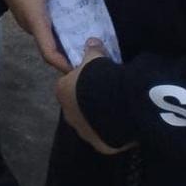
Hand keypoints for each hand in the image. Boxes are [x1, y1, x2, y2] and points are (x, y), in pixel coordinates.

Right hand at [0, 0, 94, 71]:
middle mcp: (31, 24)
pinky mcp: (27, 11)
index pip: (49, 53)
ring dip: (64, 40)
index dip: (64, 65)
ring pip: (47, 37)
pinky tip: (70, 20)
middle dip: (69, 53)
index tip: (82, 71)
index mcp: (36, 21)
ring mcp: (27, 18)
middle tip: (91, 54)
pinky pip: (44, 26)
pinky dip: (58, 29)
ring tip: (85, 38)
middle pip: (50, 47)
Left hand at [57, 38, 129, 153]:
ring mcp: (83, 131)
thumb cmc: (98, 78)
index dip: (82, 83)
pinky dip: (112, 132)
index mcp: (62, 91)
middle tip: (107, 94)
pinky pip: (105, 137)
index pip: (68, 86)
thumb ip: (92, 50)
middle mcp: (68, 113)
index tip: (95, 79)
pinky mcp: (99, 144)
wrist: (114, 104)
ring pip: (90, 123)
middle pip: (77, 106)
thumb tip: (92, 40)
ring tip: (118, 109)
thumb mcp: (95, 59)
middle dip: (89, 102)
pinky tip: (123, 124)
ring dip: (99, 118)